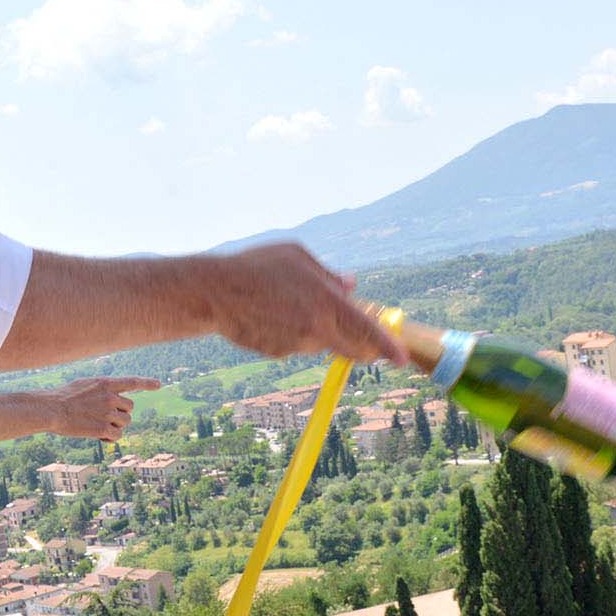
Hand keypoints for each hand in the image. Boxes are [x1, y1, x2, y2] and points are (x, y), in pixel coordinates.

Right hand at [49, 377, 157, 439]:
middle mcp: (110, 396)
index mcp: (106, 383)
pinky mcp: (103, 428)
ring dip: (115, 426)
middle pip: (129, 407)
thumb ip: (100, 389)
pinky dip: (110, 438)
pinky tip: (99, 436)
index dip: (147, 383)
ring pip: (125, 422)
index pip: (132, 382)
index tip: (158, 384)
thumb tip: (112, 396)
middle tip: (105, 418)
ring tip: (98, 426)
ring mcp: (108, 412)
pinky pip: (117, 436)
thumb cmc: (62, 397)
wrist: (51, 409)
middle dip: (121, 414)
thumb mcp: (83, 384)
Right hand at [210, 245, 405, 364]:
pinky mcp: (277, 353)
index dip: (388, 348)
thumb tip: (351, 286)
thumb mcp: (297, 256)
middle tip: (361, 336)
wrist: (213, 292)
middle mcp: (314, 329)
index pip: (367, 332)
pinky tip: (270, 314)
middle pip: (350, 348)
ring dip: (318, 330)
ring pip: (320, 343)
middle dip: (361, 346)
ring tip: (288, 304)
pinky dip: (292, 334)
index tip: (402, 359)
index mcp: (326, 302)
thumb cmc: (256, 266)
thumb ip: (329, 275)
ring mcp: (295, 345)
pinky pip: (295, 345)